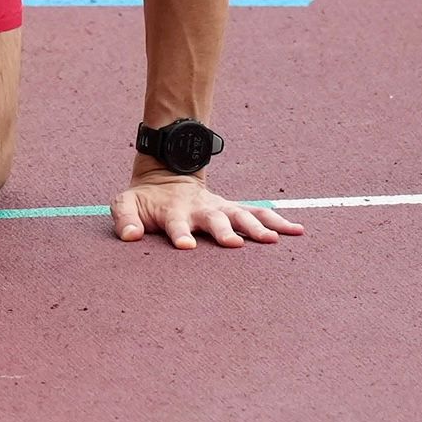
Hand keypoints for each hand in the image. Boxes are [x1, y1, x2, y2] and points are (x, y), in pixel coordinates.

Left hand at [112, 171, 303, 249]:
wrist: (166, 176)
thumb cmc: (145, 200)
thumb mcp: (126, 204)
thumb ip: (125, 219)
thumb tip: (130, 237)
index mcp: (173, 211)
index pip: (175, 223)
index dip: (180, 233)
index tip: (186, 244)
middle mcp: (201, 209)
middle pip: (215, 220)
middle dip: (224, 231)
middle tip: (234, 243)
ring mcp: (220, 209)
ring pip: (241, 216)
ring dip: (255, 227)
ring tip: (271, 240)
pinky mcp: (234, 210)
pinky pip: (259, 214)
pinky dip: (277, 221)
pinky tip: (297, 231)